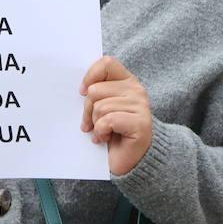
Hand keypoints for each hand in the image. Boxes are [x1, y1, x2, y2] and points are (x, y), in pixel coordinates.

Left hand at [80, 56, 152, 176]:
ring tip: (102, 132)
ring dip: (95, 124)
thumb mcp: (100, 107)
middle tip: (92, 124)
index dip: (90, 76)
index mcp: (127, 81)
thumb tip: (80, 88)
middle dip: (88, 110)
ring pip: (100, 107)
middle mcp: (137, 90)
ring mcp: (141, 107)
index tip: (82, 92)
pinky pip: (109, 120)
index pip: (107, 63)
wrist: (126, 160)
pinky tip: (105, 139)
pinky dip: (101, 132)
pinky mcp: (141, 124)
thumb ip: (95, 92)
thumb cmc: (110, 132)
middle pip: (96, 90)